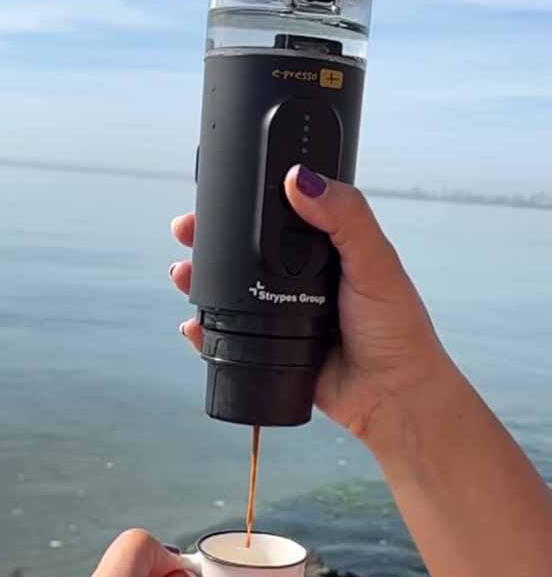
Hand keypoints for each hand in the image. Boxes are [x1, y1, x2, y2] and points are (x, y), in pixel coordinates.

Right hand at [169, 164, 452, 444]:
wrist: (390, 397)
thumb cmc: (395, 330)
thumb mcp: (374, 263)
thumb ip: (345, 218)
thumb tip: (301, 179)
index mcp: (323, 249)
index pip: (277, 215)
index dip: (245, 203)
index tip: (218, 192)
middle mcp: (296, 278)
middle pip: (240, 251)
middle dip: (207, 240)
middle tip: (185, 231)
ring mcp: (278, 313)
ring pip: (226, 291)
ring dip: (197, 281)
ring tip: (181, 274)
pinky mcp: (266, 347)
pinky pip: (224, 335)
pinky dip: (202, 330)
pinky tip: (192, 325)